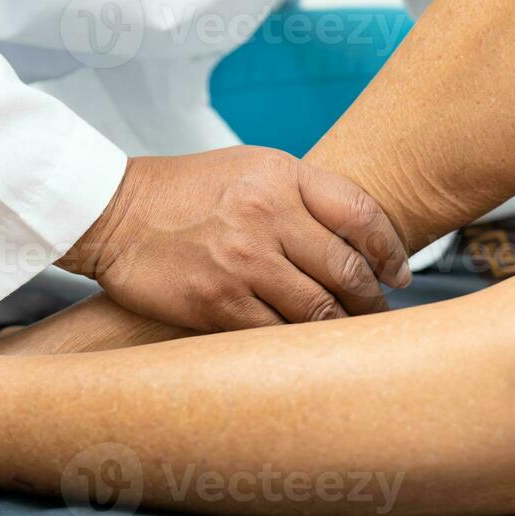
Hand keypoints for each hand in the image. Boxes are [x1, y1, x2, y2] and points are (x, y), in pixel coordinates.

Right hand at [60, 148, 411, 331]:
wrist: (115, 212)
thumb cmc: (188, 191)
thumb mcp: (252, 168)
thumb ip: (305, 196)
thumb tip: (360, 239)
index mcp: (282, 177)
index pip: (361, 214)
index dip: (391, 249)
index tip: (398, 272)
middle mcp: (266, 215)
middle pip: (346, 269)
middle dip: (372, 297)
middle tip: (379, 310)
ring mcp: (242, 262)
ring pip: (317, 309)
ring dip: (342, 327)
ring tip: (349, 333)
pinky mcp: (215, 303)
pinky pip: (275, 335)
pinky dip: (298, 345)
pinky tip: (306, 346)